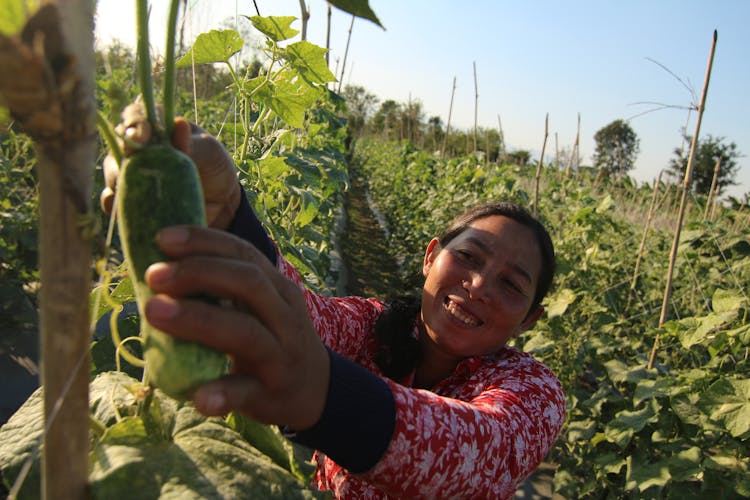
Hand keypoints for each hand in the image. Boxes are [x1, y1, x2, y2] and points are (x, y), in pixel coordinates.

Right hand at [100, 104, 240, 229]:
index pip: (135, 116)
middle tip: (136, 162)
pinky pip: (113, 200)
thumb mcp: (209, 151)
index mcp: (156, 126)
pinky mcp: (131, 198)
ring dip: (120, 180)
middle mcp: (137, 147)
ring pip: (113, 173)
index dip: (134, 122)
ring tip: (137, 189)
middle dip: (124, 153)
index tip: (141, 135)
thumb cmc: (213, 166)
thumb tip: (179, 125)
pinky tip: (125, 207)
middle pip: (118, 145)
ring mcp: (131, 173)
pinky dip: (115, 203)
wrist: (220, 202)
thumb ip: (192, 142)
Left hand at [142, 225, 329, 429]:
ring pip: (245, 332)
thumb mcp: (262, 309)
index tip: (162, 238)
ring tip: (154, 311)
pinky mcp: (272, 394)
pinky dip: (222, 394)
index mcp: (278, 289)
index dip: (204, 241)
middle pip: (247, 283)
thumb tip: (160, 268)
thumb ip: (225, 290)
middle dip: (197, 272)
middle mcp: (284, 316)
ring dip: (197, 319)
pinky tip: (198, 398)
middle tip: (152, 275)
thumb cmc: (273, 342)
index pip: (244, 253)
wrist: (315, 391)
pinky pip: (247, 392)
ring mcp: (281, 356)